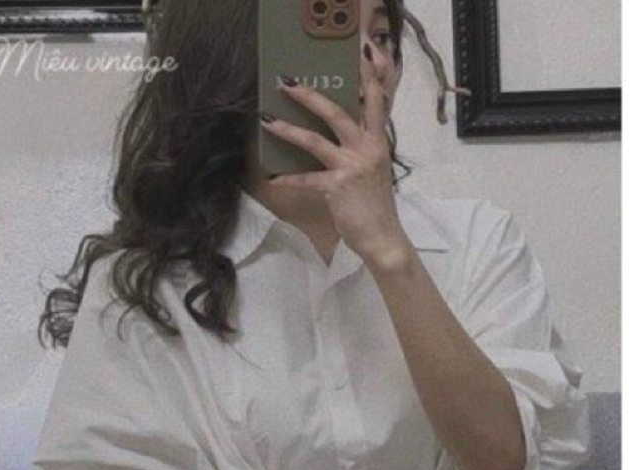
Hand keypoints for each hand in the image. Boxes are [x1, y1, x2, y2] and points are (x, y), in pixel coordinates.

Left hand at [260, 45, 411, 271]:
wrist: (382, 235)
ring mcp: (352, 166)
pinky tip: (272, 178)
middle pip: (337, 112)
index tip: (358, 54)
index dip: (367, 76)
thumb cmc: (374, 204)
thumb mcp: (373, 168)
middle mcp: (367, 148)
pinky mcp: (337, 187)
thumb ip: (360, 148)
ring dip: (288, 129)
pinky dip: (287, 179)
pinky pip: (306, 179)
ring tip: (267, 120)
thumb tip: (336, 134)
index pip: (376, 100)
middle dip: (310, 95)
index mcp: (377, 140)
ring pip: (315, 141)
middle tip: (287, 82)